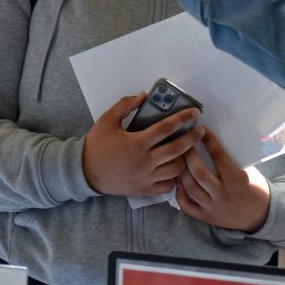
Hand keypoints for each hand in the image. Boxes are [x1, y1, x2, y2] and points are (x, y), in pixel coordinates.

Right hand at [83, 92, 204, 195]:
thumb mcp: (107, 120)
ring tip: (187, 149)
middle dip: (193, 138)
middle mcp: (145, 161)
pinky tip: (175, 168)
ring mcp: (146, 178)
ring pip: (176, 169)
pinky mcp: (144, 189)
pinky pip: (167, 185)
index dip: (183, 118)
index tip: (194, 112)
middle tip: (200, 130)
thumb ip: (125, 105)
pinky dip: (174, 177)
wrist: (85, 172)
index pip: (166, 128)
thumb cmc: (97, 145)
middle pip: (177, 149)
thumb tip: (143, 95)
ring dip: (185, 158)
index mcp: (137, 143)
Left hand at [176, 128, 269, 231]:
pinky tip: (179, 181)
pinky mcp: (206, 217)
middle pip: (198, 172)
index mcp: (237, 180)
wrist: (260, 216)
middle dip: (189, 154)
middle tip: (186, 143)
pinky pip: (186, 205)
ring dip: (181, 171)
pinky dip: (179, 192)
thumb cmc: (254, 188)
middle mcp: (223, 194)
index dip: (209, 140)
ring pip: (189, 187)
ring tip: (179, 159)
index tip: (202, 129)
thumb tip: (212, 141)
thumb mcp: (248, 172)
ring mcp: (213, 207)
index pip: (218, 156)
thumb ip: (230, 160)